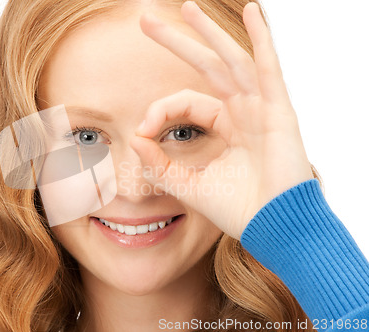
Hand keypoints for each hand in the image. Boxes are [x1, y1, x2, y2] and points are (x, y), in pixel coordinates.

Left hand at [129, 1, 313, 238]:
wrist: (272, 229)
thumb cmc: (238, 210)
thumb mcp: (188, 184)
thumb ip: (159, 163)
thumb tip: (134, 138)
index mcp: (224, 127)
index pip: (185, 102)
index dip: (158, 111)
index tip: (141, 129)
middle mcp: (242, 112)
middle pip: (206, 66)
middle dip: (177, 42)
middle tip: (146, 21)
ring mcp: (261, 108)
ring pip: (232, 60)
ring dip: (209, 32)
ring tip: (186, 7)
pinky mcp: (278, 112)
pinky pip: (268, 69)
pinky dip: (263, 39)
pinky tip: (253, 11)